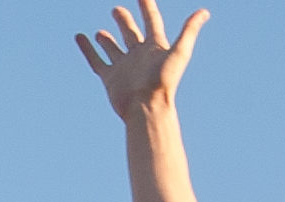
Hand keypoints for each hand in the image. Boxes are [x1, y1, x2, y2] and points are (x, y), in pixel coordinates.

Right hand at [77, 1, 208, 119]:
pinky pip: (96, 60)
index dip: (147, 7)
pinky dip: (87, 49)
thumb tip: (204, 12)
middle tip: (117, 10)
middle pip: (130, 33)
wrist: (147, 108)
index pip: (151, 21)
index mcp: (155, 47)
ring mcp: (123, 66)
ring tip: (100, 32)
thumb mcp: (179, 52)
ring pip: (113, 48)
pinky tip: (80, 37)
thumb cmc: (164, 81)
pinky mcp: (110, 77)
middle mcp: (139, 55)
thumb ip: (189, 30)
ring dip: (107, 40)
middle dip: (124, 21)